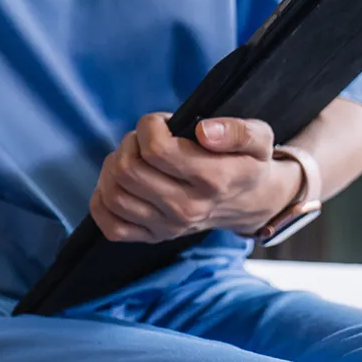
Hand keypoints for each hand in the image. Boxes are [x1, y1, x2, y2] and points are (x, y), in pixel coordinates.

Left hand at [89, 114, 302, 242]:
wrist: (248, 203)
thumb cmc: (247, 163)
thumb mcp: (259, 139)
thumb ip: (237, 131)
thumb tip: (204, 131)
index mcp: (213, 180)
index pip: (157, 150)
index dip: (150, 126)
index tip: (161, 123)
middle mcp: (187, 208)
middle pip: (128, 170)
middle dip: (129, 143)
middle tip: (144, 139)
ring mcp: (168, 227)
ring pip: (114, 194)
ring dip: (113, 166)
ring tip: (132, 157)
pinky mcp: (152, 238)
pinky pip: (111, 226)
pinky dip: (103, 202)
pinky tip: (117, 183)